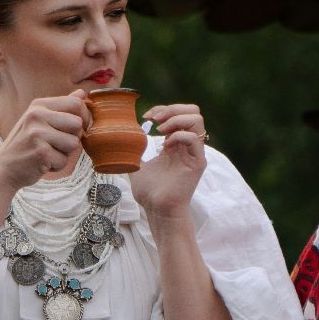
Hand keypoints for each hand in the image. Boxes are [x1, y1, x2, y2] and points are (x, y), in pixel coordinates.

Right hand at [0, 91, 89, 192]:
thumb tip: (82, 93)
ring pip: (74, 143)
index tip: (77, 128)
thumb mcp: (40, 121)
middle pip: (77, 124)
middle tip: (55, 144)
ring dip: (65, 153)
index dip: (84, 117)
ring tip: (48, 153)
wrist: (4, 168)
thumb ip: (62, 107)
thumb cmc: (26, 145)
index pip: (76, 103)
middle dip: (73, 138)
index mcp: (39, 105)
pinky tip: (42, 163)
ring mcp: (38, 133)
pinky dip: (56, 166)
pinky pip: (64, 160)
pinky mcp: (41, 152)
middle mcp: (37, 115)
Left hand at [127, 103, 207, 225]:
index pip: (180, 114)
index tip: (146, 117)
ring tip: (160, 130)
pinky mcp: (197, 163)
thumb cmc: (150, 192)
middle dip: (172, 109)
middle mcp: (188, 146)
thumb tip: (121, 137)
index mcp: (176, 143)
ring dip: (176, 119)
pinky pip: (194, 139)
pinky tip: (165, 147)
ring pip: (197, 120)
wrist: (157, 210)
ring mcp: (195, 154)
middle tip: (154, 120)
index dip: (164, 109)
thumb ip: (134, 149)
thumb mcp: (137, 164)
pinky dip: (178, 136)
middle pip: (193, 112)